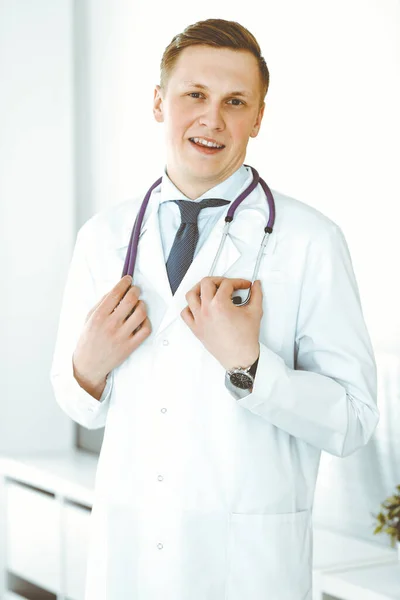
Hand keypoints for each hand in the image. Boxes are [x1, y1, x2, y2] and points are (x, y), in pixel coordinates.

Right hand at [72, 275, 150, 397]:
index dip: (124, 283)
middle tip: (135, 290)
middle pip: (130, 300)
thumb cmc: (89, 339)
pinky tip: (141, 320)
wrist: (88, 364)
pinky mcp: (130, 346)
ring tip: (139, 305)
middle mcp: (110, 325)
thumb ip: (102, 303)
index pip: (115, 293)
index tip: (128, 279)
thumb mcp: (89, 318)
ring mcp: (122, 336)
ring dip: (142, 305)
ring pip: (141, 313)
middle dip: (135, 291)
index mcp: (98, 316)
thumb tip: (116, 290)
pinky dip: (146, 321)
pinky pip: (146, 329)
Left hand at [181, 277, 261, 370]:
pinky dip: (190, 307)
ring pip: (191, 295)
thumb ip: (256, 295)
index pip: (227, 284)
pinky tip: (198, 306)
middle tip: (227, 284)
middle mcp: (206, 310)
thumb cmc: (245, 340)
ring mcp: (199, 319)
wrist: (239, 358)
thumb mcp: (255, 312)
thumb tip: (256, 286)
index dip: (238, 282)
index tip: (243, 286)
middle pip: (206, 283)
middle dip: (219, 280)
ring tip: (208, 289)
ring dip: (199, 289)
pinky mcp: (196, 328)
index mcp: (220, 304)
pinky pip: (185, 314)